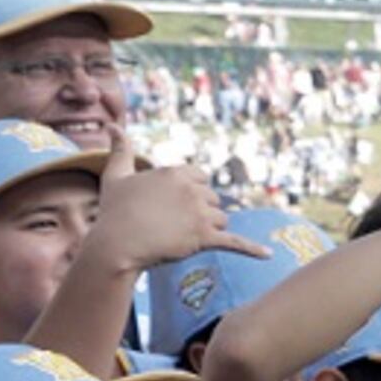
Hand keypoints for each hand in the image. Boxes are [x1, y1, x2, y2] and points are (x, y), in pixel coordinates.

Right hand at [94, 155, 258, 275]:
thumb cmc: (114, 212)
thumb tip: (111, 125)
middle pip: (213, 200)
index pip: (202, 179)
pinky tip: (269, 255)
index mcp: (177, 172)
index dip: (192, 192)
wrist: (116, 245)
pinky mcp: (205, 237)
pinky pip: (236, 243)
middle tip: (173, 224)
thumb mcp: (115, 175)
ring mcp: (201, 213)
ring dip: (209, 229)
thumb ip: (121, 149)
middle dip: (200, 212)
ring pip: (221, 220)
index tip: (176, 204)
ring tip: (182, 237)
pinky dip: (252, 249)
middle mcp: (193, 189)